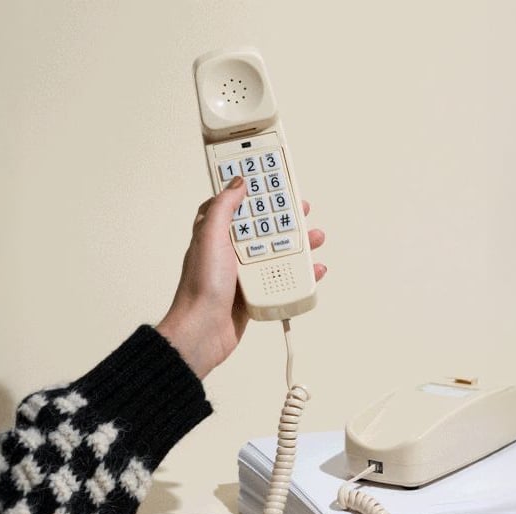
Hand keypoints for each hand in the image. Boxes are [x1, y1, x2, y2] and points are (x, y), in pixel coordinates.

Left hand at [156, 177, 326, 378]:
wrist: (202, 331)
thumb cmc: (200, 287)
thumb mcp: (210, 236)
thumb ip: (223, 207)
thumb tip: (237, 183)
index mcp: (216, 233)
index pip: (238, 204)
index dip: (255, 191)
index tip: (274, 181)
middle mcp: (230, 250)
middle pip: (264, 226)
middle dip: (286, 217)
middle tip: (303, 209)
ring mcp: (244, 272)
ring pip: (278, 252)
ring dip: (300, 244)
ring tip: (315, 238)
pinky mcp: (256, 292)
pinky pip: (282, 278)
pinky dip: (300, 274)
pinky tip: (312, 270)